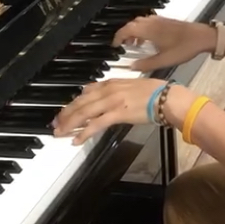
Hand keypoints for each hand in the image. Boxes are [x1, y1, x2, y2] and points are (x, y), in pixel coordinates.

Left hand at [52, 78, 195, 144]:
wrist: (168, 99)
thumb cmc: (158, 93)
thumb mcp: (134, 86)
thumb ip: (118, 90)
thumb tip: (108, 96)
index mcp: (113, 83)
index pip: (87, 92)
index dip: (74, 102)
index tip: (66, 110)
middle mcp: (109, 90)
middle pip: (81, 102)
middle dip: (66, 113)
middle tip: (55, 123)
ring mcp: (112, 102)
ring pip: (84, 112)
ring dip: (69, 123)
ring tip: (60, 132)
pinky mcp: (117, 113)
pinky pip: (95, 124)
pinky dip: (84, 132)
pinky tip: (76, 139)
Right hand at [113, 16, 215, 70]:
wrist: (202, 36)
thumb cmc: (185, 47)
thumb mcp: (165, 60)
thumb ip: (147, 64)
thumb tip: (132, 66)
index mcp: (149, 30)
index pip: (126, 29)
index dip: (118, 37)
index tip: (114, 45)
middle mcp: (152, 22)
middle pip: (131, 24)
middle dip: (124, 34)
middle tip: (122, 45)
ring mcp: (159, 20)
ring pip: (139, 22)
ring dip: (133, 31)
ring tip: (134, 44)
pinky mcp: (165, 20)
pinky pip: (148, 22)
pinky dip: (142, 29)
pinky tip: (148, 40)